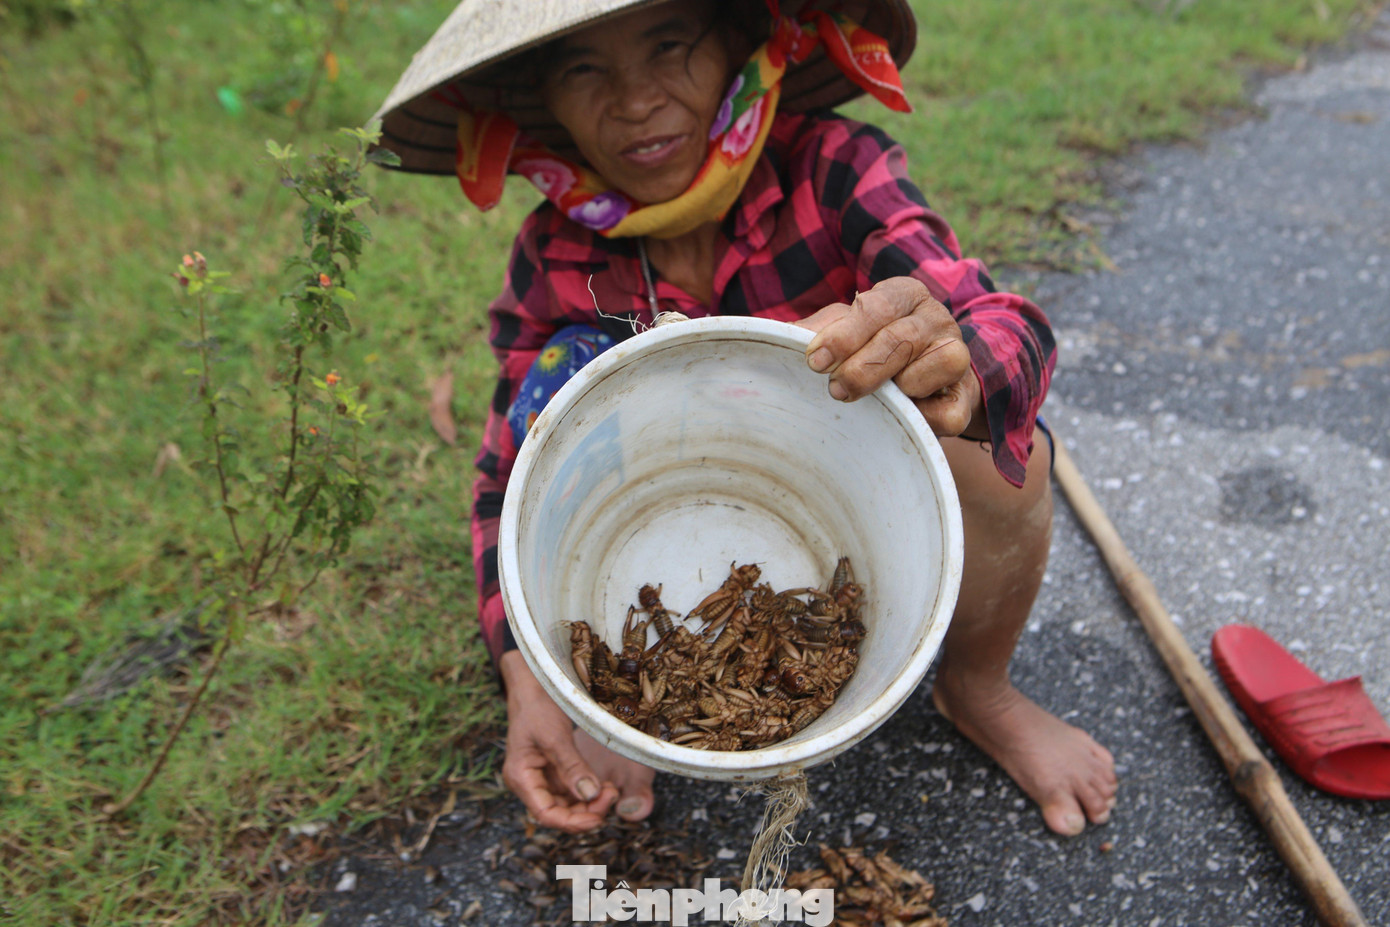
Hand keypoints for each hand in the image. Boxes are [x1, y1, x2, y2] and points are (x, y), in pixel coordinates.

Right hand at [498, 651, 653, 831]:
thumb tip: (590, 794)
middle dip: (585, 811)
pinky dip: (588, 790)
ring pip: (567, 803)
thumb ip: (572, 767)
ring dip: (589, 802)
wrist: (533, 684)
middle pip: (558, 812)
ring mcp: (542, 776)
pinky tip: (604, 785)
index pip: (545, 813)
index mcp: (521, 777)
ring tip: (611, 789)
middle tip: (611, 796)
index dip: (571, 822)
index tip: (598, 818)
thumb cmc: (536, 706)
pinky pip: (571, 788)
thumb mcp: (555, 736)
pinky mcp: (554, 769)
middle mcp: (529, 782)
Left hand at [796, 277, 985, 438]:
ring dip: (901, 387)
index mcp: (903, 295)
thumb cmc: (872, 348)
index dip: (845, 334)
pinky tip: (904, 417)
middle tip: (836, 390)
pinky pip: (949, 410)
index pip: (877, 306)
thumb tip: (785, 338)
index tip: (815, 360)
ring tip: (876, 401)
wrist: (923, 381)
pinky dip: (924, 418)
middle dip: (863, 368)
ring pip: (940, 363)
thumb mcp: (845, 330)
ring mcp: (957, 354)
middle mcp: (936, 318)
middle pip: (903, 338)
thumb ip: (820, 329)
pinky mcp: (965, 396)